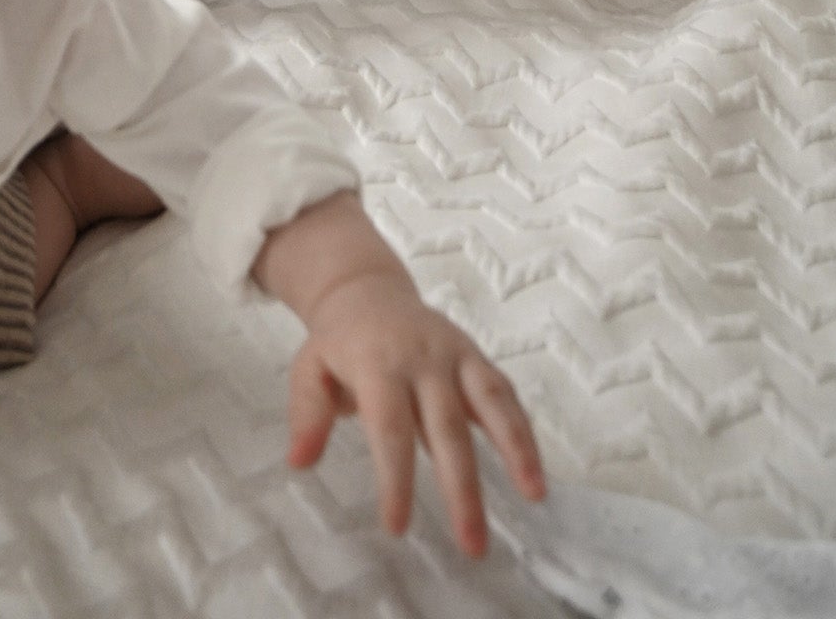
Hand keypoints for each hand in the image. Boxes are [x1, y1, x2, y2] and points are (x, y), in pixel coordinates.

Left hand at [255, 193, 545, 558]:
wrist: (366, 290)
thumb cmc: (339, 343)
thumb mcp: (309, 369)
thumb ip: (307, 413)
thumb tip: (299, 462)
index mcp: (377, 363)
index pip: (389, 428)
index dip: (396, 479)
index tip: (398, 528)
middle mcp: (422, 358)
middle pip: (447, 427)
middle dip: (462, 488)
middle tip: (473, 545)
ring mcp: (454, 354)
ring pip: (491, 402)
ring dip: (516, 449)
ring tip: (535, 496)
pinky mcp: (476, 356)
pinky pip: (505, 393)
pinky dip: (524, 431)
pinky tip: (536, 473)